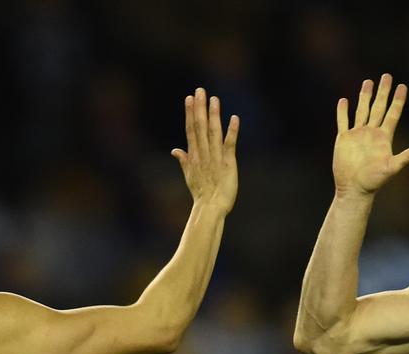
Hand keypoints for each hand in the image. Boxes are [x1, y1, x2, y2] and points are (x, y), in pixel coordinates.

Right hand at [172, 88, 238, 212]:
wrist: (210, 208)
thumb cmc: (201, 193)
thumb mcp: (189, 175)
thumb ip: (183, 160)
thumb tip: (174, 150)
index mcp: (194, 155)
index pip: (191, 130)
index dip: (190, 113)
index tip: (189, 98)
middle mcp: (203, 154)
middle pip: (200, 127)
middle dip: (200, 108)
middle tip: (200, 91)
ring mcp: (215, 158)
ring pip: (213, 132)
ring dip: (213, 115)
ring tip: (214, 99)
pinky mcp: (228, 163)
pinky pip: (230, 144)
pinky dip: (231, 131)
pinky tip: (234, 118)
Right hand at [333, 73, 408, 196]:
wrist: (354, 189)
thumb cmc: (374, 181)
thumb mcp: (392, 168)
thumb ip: (407, 157)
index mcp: (384, 137)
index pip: (393, 113)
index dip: (398, 100)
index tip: (403, 86)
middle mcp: (372, 133)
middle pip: (378, 107)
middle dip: (383, 92)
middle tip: (387, 76)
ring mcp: (357, 135)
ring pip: (362, 110)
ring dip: (364, 96)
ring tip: (368, 82)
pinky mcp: (344, 139)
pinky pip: (343, 122)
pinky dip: (342, 112)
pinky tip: (343, 101)